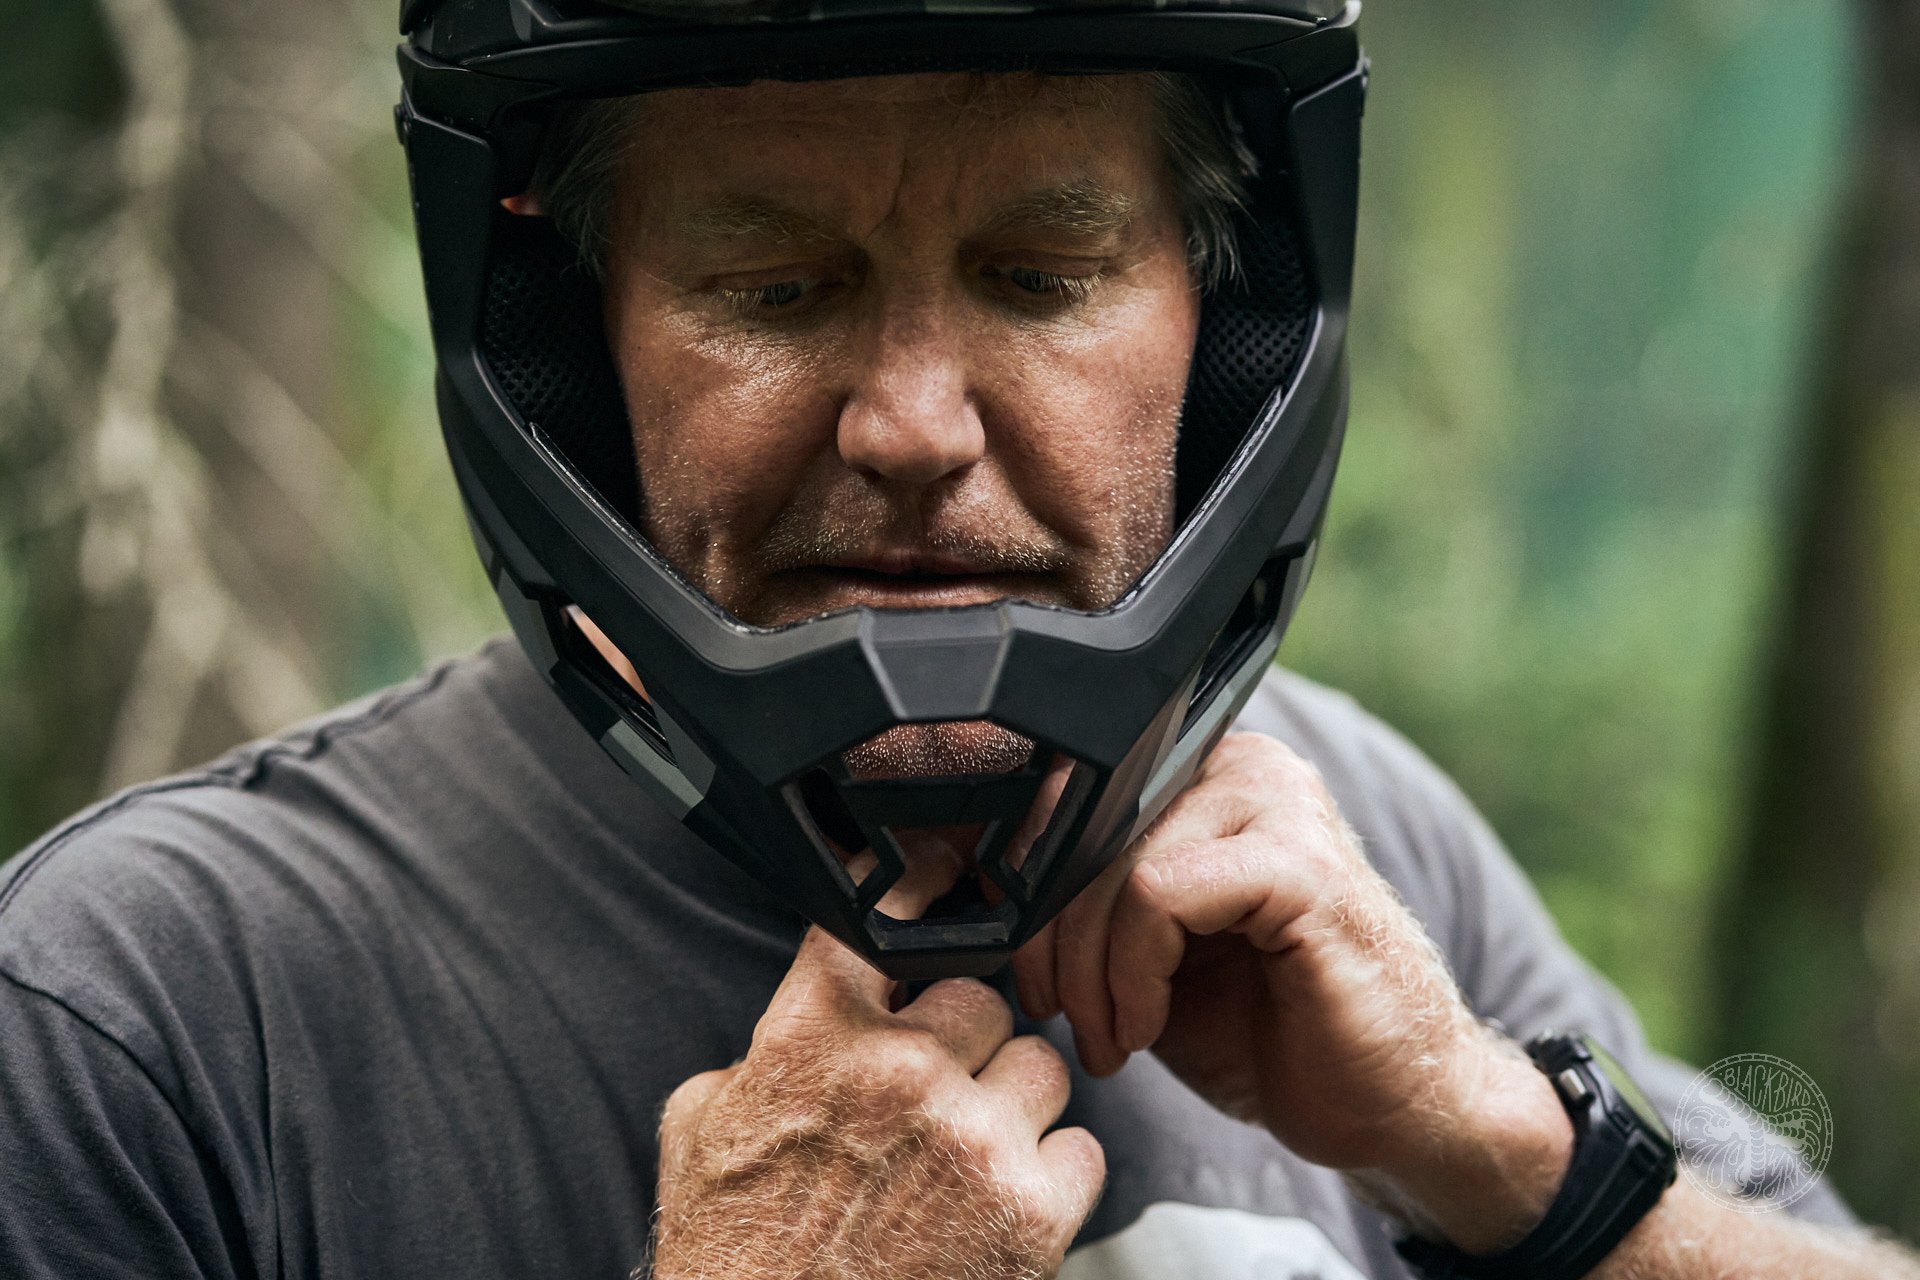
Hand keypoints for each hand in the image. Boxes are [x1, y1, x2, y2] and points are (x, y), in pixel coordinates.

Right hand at [651, 925, 1104, 1279]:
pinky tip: (1008, 1201)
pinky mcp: (1030, 1211)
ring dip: (1015, 1103)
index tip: (937, 882)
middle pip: (982, 993)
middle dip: (966, 1038)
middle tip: (941, 1088)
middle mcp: (899, 1073)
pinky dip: (1054, 1174)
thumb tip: (795, 1026)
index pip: (874, 921)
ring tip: (973, 1152)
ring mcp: (972, 1139)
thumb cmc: (733, 1262)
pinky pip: (1083, 1148)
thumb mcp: (698, 1133)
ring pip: (1041, 1063)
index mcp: (812, 1039)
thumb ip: (757, 1056)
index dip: (911, 892)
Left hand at [1011, 732, 1570, 1253]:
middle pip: (1085, 827)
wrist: (1390, 1105)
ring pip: (1114, 864)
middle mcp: (1244, 766)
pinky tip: (1146, 1025)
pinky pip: (1160, 894)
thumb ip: (1086, 904)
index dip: (1026, 887)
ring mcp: (1280, 805)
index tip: (1027, 974)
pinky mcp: (1302, 865)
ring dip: (1089, 970)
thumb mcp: (1146, 955)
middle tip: (1065, 1020)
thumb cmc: (1268, 1030)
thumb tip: (985, 886)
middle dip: (1051, 941)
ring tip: (1110, 1037)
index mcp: (1205, 774)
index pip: (1072, 793)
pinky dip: (1133, 972)